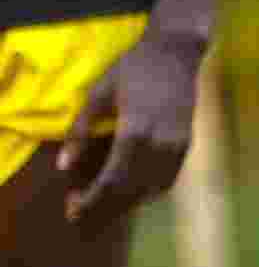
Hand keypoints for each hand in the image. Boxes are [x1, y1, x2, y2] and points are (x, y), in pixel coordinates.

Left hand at [56, 34, 200, 228]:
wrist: (177, 53)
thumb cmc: (133, 68)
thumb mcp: (98, 94)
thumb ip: (80, 131)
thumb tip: (64, 166)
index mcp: (135, 132)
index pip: (111, 180)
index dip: (91, 199)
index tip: (72, 209)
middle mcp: (160, 144)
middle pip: (130, 190)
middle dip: (104, 206)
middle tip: (80, 213)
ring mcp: (177, 146)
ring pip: (150, 189)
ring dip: (125, 203)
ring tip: (103, 206)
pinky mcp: (186, 144)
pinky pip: (168, 179)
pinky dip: (149, 192)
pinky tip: (133, 193)